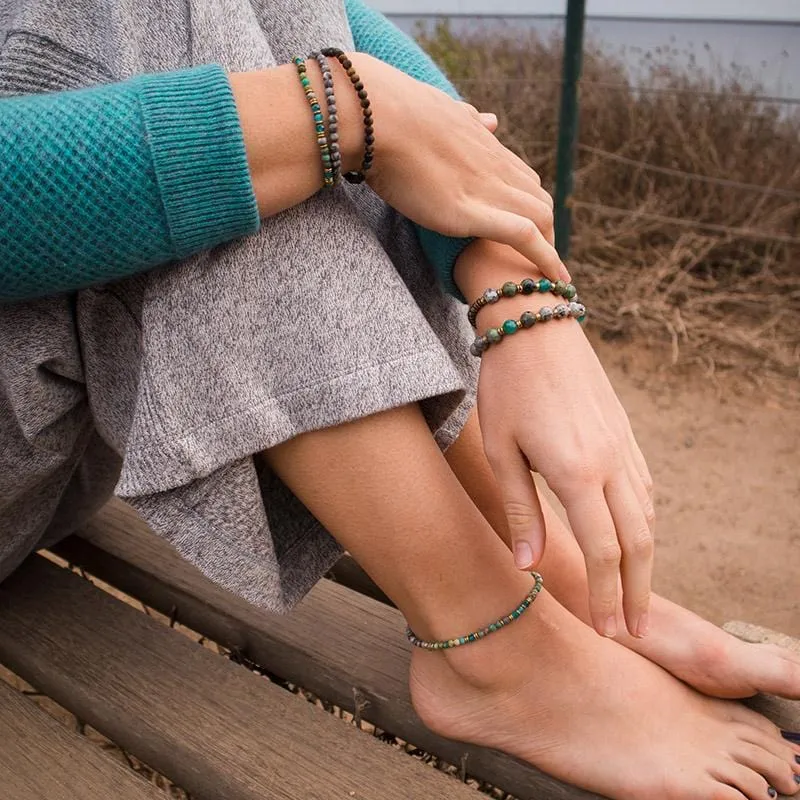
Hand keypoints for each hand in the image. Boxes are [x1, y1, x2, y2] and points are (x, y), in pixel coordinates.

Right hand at [347, 54, 567, 282]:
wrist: (376, 118)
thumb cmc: (391, 118)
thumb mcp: (440, 112)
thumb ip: (466, 120)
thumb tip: (488, 119)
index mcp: (483, 145)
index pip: (521, 176)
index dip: (526, 204)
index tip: (525, 229)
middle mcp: (494, 165)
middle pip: (538, 200)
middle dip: (544, 232)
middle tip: (537, 261)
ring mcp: (487, 188)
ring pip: (541, 217)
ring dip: (549, 248)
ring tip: (548, 278)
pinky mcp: (474, 211)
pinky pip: (524, 237)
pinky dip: (546, 259)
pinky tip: (556, 282)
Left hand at [457, 240, 654, 638]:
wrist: (534, 324)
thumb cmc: (507, 386)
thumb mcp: (501, 449)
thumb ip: (519, 509)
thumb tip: (529, 565)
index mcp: (578, 472)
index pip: (604, 551)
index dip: (606, 596)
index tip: (610, 632)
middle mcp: (612, 464)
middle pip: (639, 543)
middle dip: (637, 593)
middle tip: (635, 633)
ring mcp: (624, 447)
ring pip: (648, 517)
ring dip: (646, 562)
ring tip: (635, 596)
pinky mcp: (625, 433)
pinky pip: (646, 489)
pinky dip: (645, 524)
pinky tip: (635, 537)